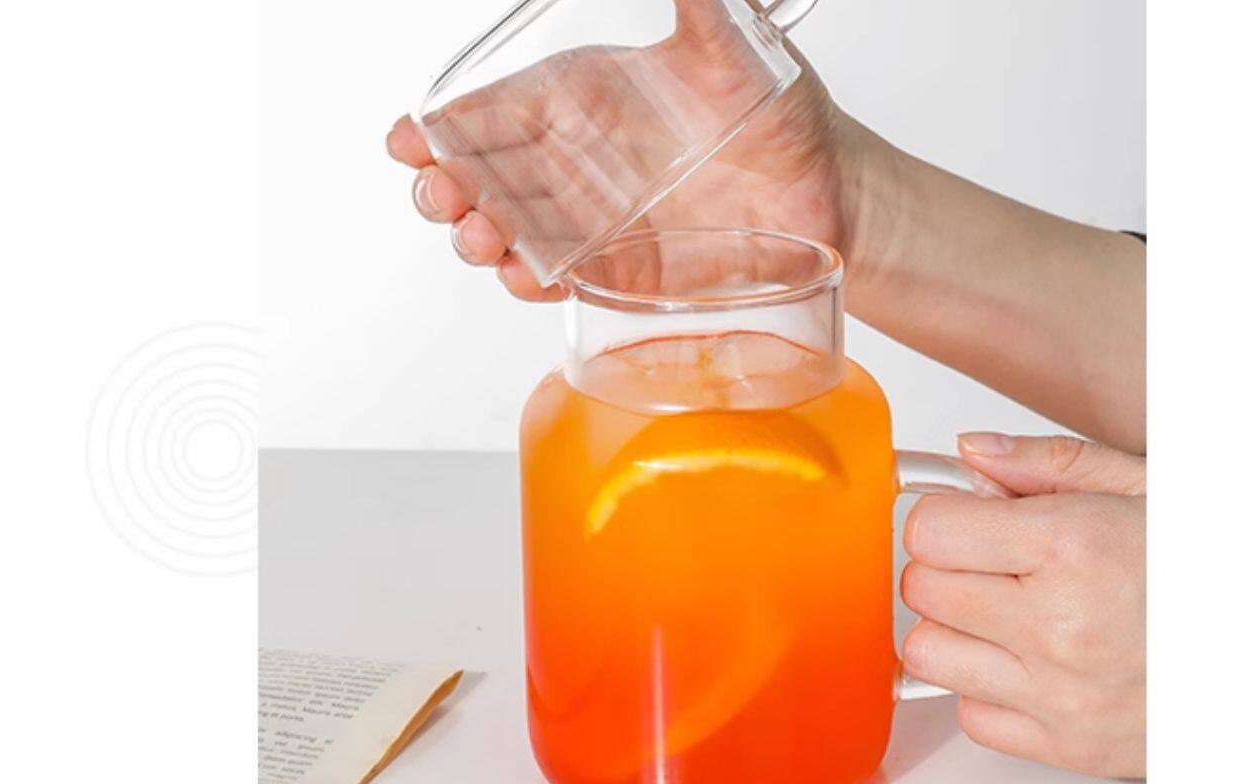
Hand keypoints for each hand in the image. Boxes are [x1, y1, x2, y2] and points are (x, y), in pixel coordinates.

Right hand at [386, 0, 852, 299]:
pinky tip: (523, 276)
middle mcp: (580, 161)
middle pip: (486, 174)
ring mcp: (596, 220)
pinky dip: (532, 281)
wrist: (833, 197)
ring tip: (481, 239)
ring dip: (482, 236)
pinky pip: (559, 279)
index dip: (445, 123)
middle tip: (441, 196)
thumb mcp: (737, 44)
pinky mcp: (620, 273)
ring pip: (512, 229)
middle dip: (448, 186)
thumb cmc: (785, 115)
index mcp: (587, 98)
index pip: (497, 107)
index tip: (410, 136)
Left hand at [901, 434, 1145, 778]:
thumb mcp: (1148, 489)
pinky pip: (969, 715)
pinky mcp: (1065, 748)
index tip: (970, 522)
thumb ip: (1047, 467)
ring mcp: (1059, 695)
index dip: (945, 519)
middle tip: (997, 565)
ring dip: (958, 631)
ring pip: (929, 655)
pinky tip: (1035, 664)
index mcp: (1076, 546)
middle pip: (921, 590)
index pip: (930, 530)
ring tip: (1012, 615)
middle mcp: (1059, 625)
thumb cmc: (1219, 572)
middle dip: (949, 569)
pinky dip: (988, 690)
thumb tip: (968, 456)